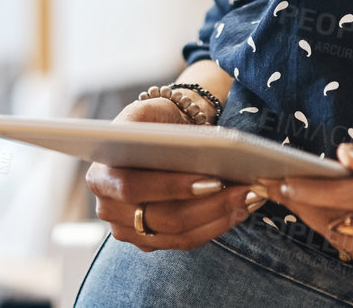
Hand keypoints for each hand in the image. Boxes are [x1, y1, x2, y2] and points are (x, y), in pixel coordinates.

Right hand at [84, 97, 260, 251]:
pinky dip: (217, 225)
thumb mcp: (148, 111)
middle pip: (162, 217)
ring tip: (251, 197)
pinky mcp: (151, 242)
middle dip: (210, 205)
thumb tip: (180, 147)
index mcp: (101, 175)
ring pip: (179, 234)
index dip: (171, 187)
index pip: (133, 187)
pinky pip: (187, 241)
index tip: (212, 180)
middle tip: (247, 190)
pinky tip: (242, 209)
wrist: (156, 137)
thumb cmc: (154, 121)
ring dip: (220, 217)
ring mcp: (129, 231)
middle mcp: (108, 209)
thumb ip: (152, 126)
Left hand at [259, 129, 352, 276]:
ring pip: (340, 239)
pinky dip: (334, 230)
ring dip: (313, 218)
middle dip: (301, 204)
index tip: (282, 180)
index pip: (343, 196)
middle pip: (336, 221)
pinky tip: (322, 213)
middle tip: (274, 186)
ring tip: (293, 196)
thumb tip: (344, 157)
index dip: (308, 190)